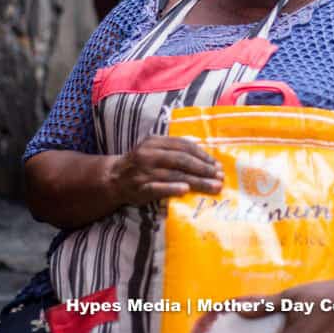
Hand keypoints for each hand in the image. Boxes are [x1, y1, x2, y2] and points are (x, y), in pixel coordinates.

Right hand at [108, 136, 222, 205]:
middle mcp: (149, 154)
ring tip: (214, 187)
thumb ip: (175, 149)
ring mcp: (144, 172)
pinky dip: (172, 188)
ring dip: (198, 182)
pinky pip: (158, 188)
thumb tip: (205, 156)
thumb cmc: (141, 164)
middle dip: (204, 169)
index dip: (203, 155)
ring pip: (175, 175)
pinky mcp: (140, 188)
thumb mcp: (155, 149)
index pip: (184, 146)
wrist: (114, 178)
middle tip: (220, 177)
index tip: (217, 165)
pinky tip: (186, 191)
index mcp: (155, 142)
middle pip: (182, 160)